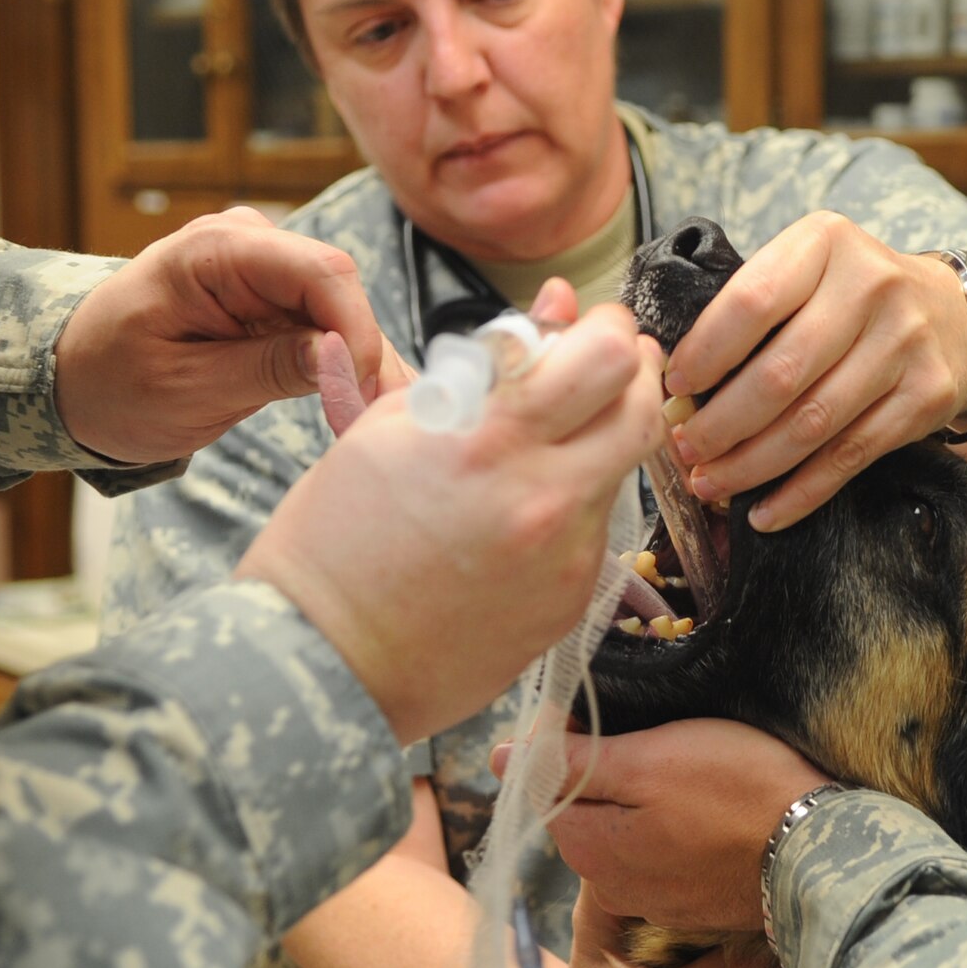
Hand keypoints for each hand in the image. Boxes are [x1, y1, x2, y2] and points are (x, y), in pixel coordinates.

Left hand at [55, 207, 406, 461]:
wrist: (72, 379)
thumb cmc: (110, 383)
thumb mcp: (184, 389)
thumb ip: (266, 368)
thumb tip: (342, 359)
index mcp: (215, 250)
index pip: (320, 272)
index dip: (355, 331)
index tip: (361, 393)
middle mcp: (248, 243)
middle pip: (340, 291)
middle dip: (366, 355)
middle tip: (377, 420)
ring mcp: (263, 268)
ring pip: (342, 312)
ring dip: (362, 366)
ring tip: (376, 421)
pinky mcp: (273, 299)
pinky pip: (326, 326)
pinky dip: (345, 365)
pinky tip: (365, 403)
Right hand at [238, 297, 664, 745]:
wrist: (322, 661)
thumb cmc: (335, 541)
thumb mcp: (392, 427)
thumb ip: (486, 364)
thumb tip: (556, 306)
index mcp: (491, 443)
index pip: (608, 359)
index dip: (609, 330)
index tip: (591, 328)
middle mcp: (544, 501)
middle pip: (645, 412)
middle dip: (633, 376)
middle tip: (600, 370)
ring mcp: (566, 560)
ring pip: (622, 472)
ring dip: (599, 442)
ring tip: (539, 446)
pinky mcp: (571, 604)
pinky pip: (596, 533)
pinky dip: (572, 506)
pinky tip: (518, 515)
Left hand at [493, 720, 827, 930]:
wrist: (824, 850)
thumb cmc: (738, 790)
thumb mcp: (649, 759)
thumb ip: (571, 761)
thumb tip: (502, 757)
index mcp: (587, 848)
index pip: (547, 783)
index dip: (570, 737)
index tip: (612, 708)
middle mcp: (610, 886)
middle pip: (587, 808)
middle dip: (610, 768)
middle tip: (662, 730)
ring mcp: (656, 900)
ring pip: (629, 829)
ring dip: (646, 796)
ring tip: (695, 762)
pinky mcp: (697, 902)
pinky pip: (668, 852)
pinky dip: (679, 824)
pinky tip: (714, 803)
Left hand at [661, 212, 966, 530]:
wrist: (954, 318)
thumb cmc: (850, 298)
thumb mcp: (807, 271)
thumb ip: (751, 309)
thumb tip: (675, 384)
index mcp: (826, 242)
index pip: (752, 301)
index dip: (705, 353)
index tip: (673, 389)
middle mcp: (872, 285)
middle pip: (781, 372)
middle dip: (721, 423)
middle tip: (685, 449)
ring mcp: (906, 342)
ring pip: (813, 422)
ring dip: (752, 464)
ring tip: (711, 483)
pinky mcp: (928, 395)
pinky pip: (851, 455)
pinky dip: (801, 493)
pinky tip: (764, 512)